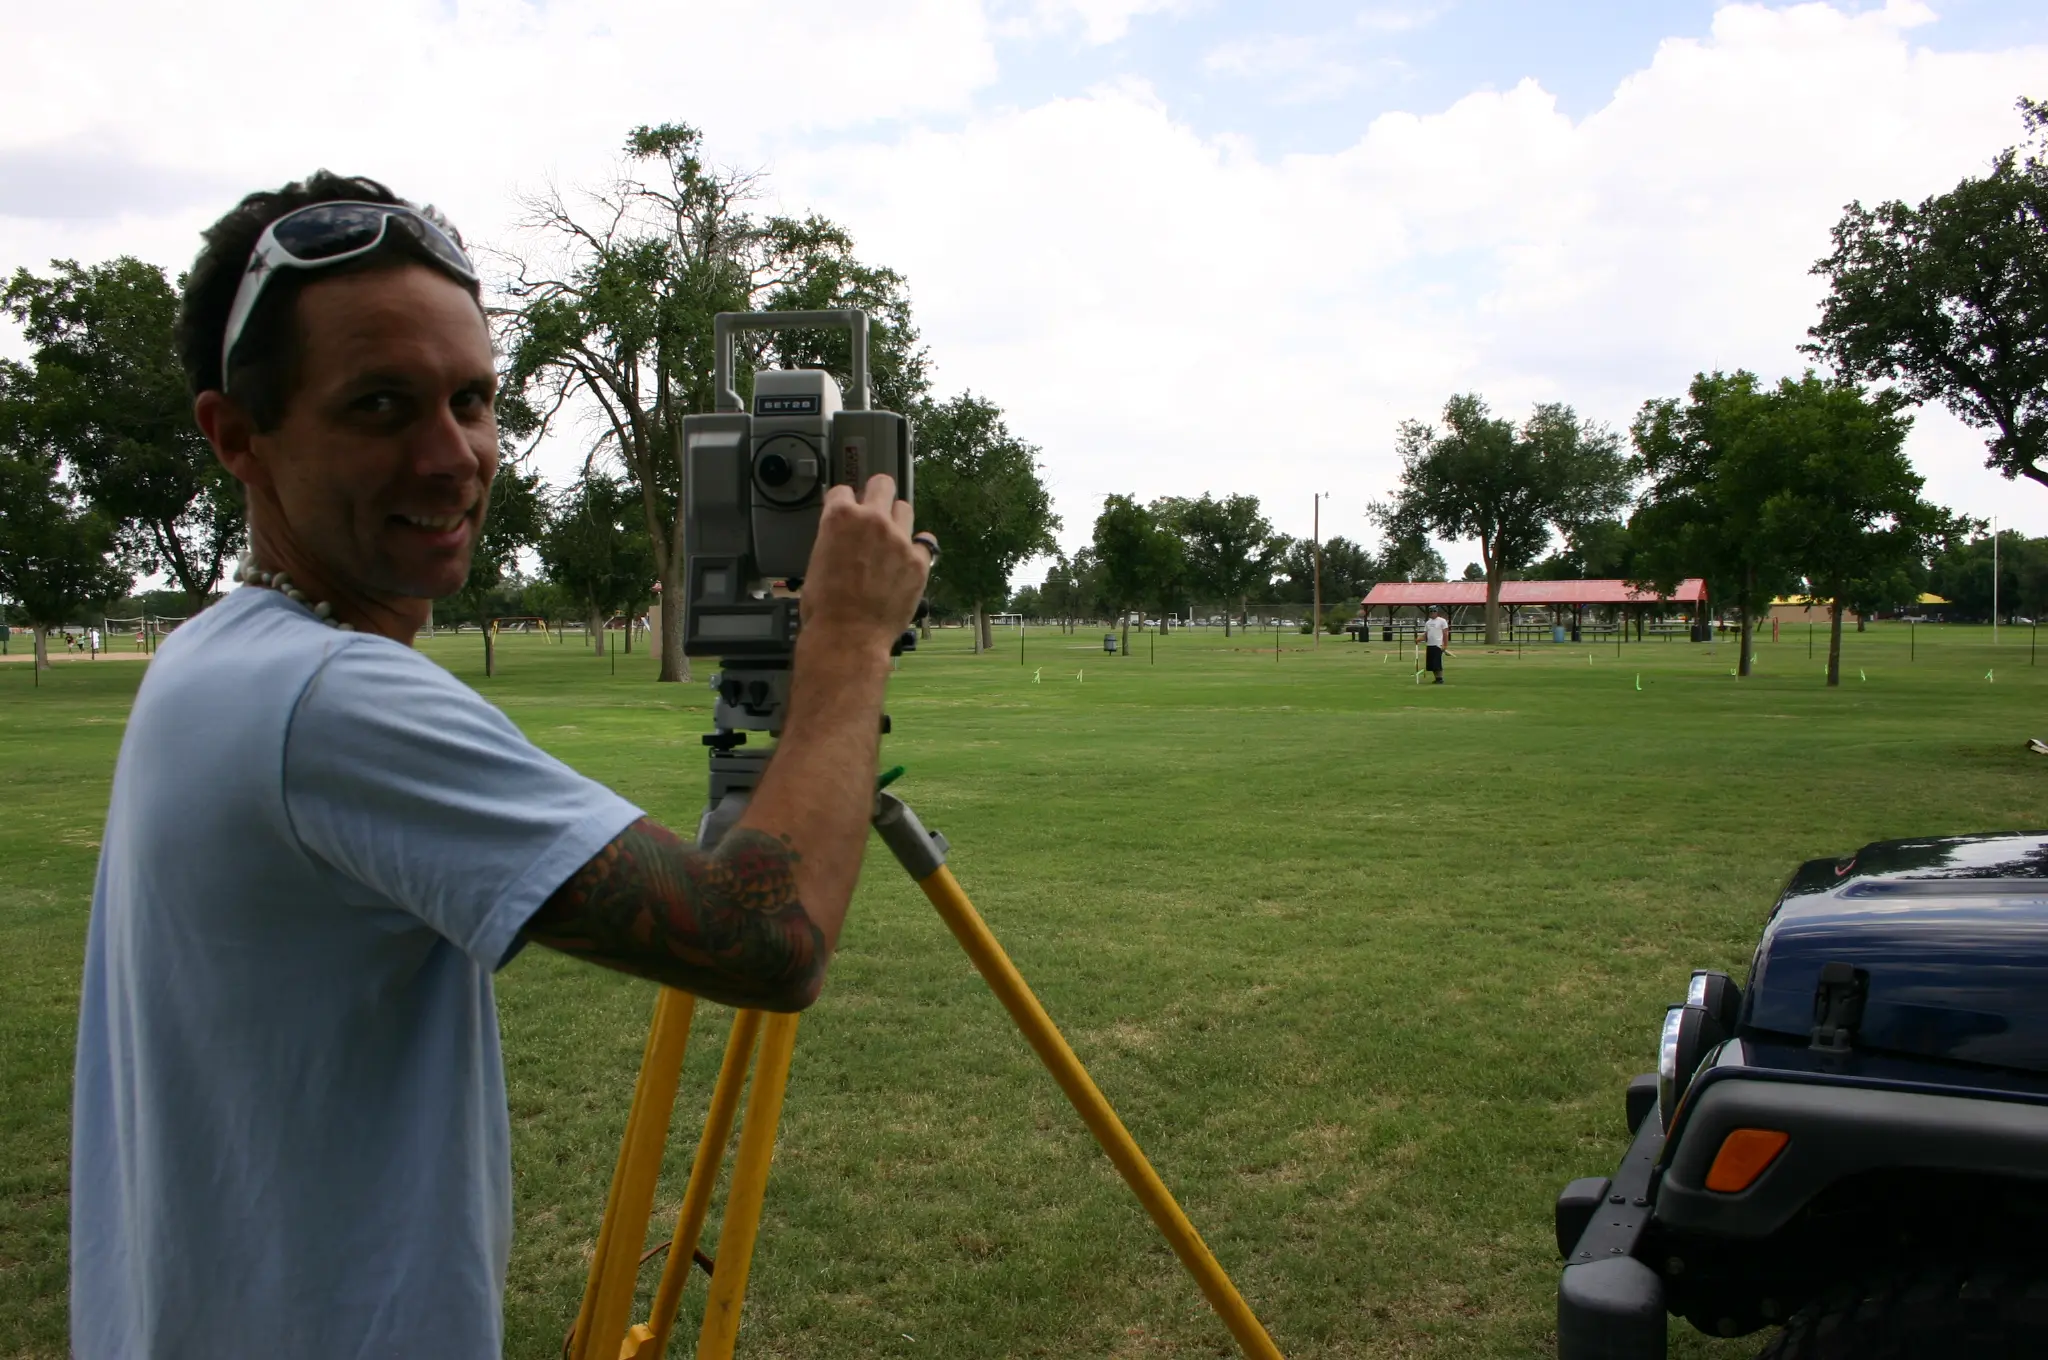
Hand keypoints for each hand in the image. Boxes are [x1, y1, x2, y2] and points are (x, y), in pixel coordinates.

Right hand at [798, 474, 930, 654]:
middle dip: (877, 494)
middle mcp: (872, 520)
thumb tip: (841, 538)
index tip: (847, 509)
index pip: (842, 491)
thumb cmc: (825, 607)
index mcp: (839, 518)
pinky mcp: (919, 561)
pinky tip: (909, 560)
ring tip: (891, 539)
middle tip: (876, 509)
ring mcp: (899, 539)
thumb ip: (833, 539)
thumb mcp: (816, 562)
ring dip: (897, 520)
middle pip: (882, 484)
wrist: (848, 636)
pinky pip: (925, 543)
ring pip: (905, 509)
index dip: (844, 502)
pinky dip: (918, 549)